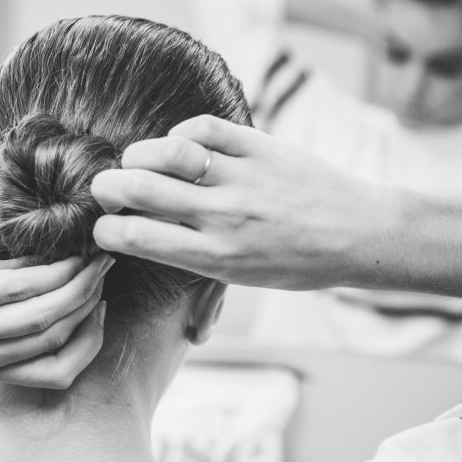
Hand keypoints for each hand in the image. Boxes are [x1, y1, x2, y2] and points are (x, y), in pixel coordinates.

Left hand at [0, 223, 110, 388]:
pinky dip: (51, 270)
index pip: (56, 373)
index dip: (89, 342)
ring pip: (43, 316)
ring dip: (78, 285)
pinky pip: (19, 287)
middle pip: (55, 340)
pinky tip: (64, 253)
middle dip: (91, 304)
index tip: (103, 308)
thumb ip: (10, 287)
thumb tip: (60, 262)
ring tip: (94, 258)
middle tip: (106, 269)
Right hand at [90, 115, 400, 290]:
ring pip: (166, 152)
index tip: (104, 229)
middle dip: (105, 186)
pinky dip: (180, 133)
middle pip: (138, 189)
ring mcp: (242, 177)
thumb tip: (190, 333)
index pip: (136, 237)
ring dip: (138, 154)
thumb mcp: (246, 280)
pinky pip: (202, 128)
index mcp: (215, 256)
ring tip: (137, 162)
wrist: (358, 232)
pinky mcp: (258, 146)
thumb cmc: (298, 263)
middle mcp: (224, 216)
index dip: (104, 231)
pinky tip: (180, 146)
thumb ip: (204, 282)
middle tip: (105, 189)